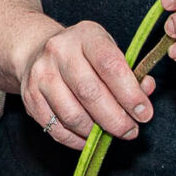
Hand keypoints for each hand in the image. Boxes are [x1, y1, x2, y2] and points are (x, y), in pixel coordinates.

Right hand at [14, 19, 155, 150]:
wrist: (37, 50)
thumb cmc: (83, 54)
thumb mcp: (108, 50)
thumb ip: (129, 72)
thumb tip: (146, 91)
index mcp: (86, 35)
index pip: (111, 66)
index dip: (131, 94)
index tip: (144, 113)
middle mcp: (59, 51)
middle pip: (90, 93)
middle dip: (116, 119)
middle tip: (130, 130)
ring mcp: (41, 74)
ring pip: (72, 115)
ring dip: (96, 132)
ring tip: (110, 134)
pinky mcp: (30, 97)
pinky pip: (55, 127)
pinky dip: (76, 140)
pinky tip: (89, 139)